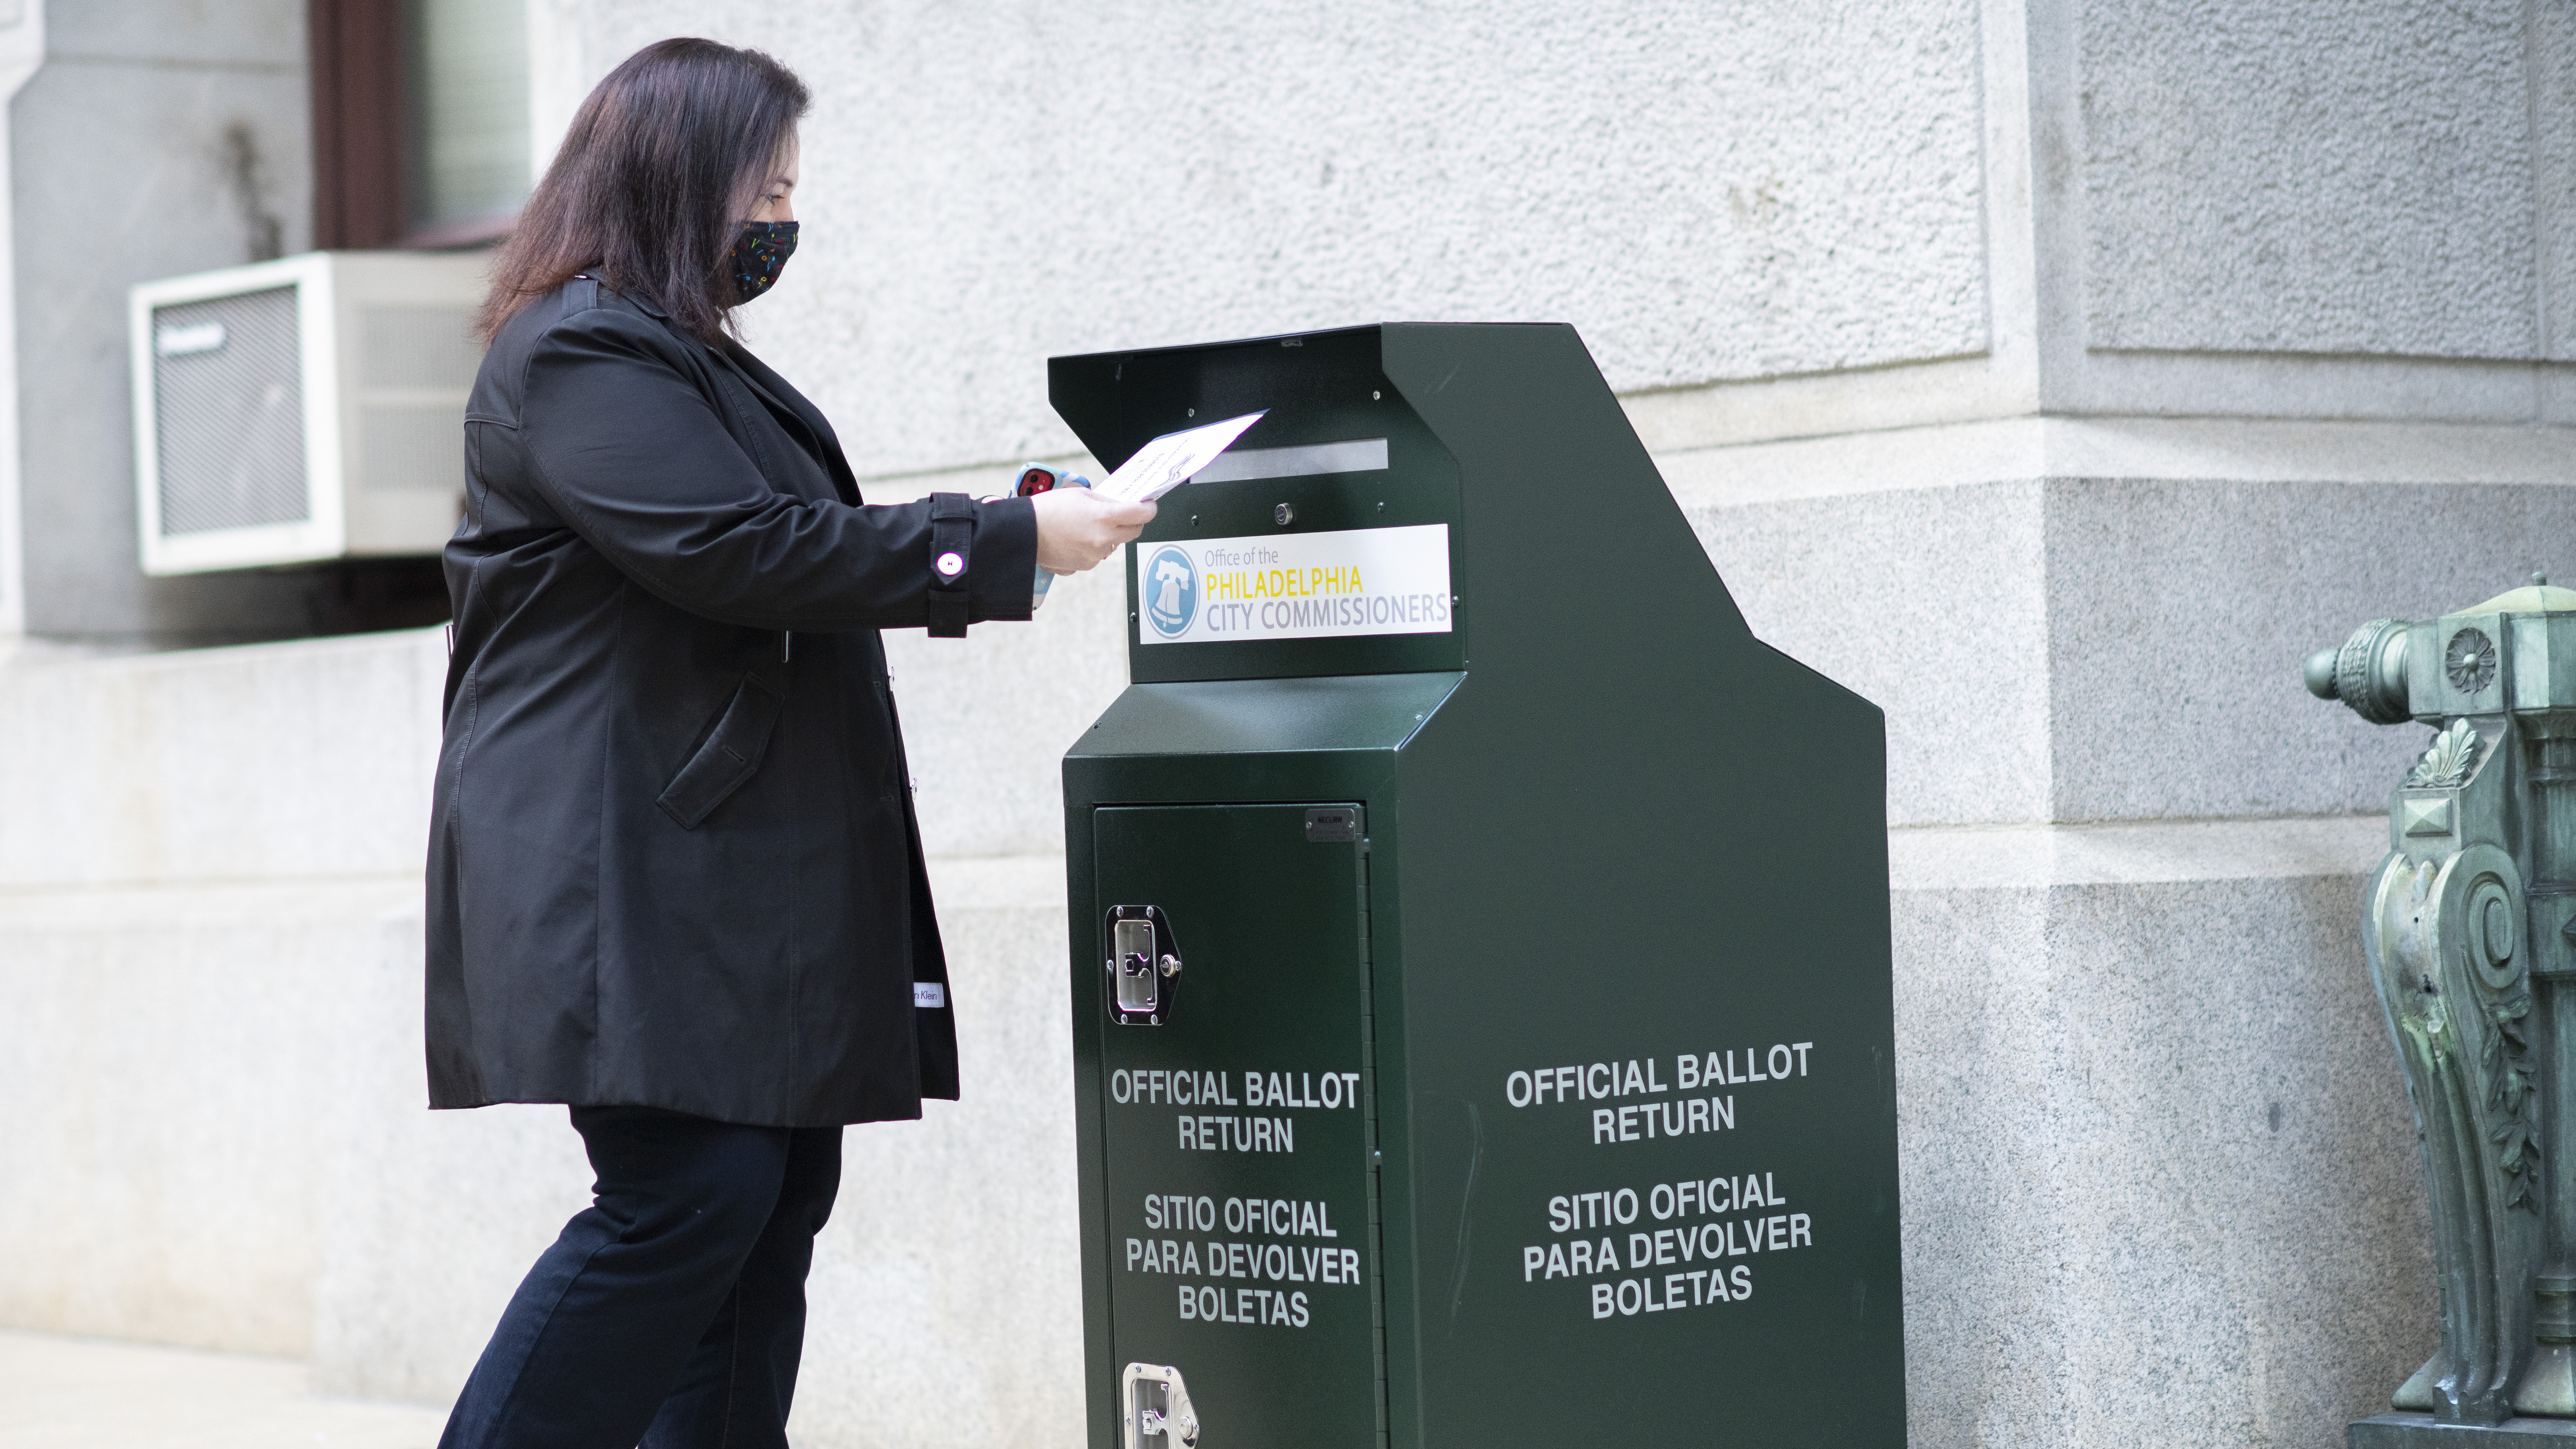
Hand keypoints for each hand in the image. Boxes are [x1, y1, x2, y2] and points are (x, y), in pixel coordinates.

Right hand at [1031, 488, 1154, 573]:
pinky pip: (1100, 554)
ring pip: (1116, 543)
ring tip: (1088, 525)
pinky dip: (1095, 545)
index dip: (1148, 508)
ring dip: (1111, 534)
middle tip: (1124, 513)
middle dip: (1133, 521)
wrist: (1024, 533)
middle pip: (1135, 531)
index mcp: (1104, 517)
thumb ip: (1105, 501)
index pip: (1142, 514)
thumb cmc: (1047, 510)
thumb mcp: (1080, 494)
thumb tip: (1121, 505)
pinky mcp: (1086, 565)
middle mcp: (1103, 539)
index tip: (1148, 506)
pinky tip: (1078, 537)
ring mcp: (1096, 555)